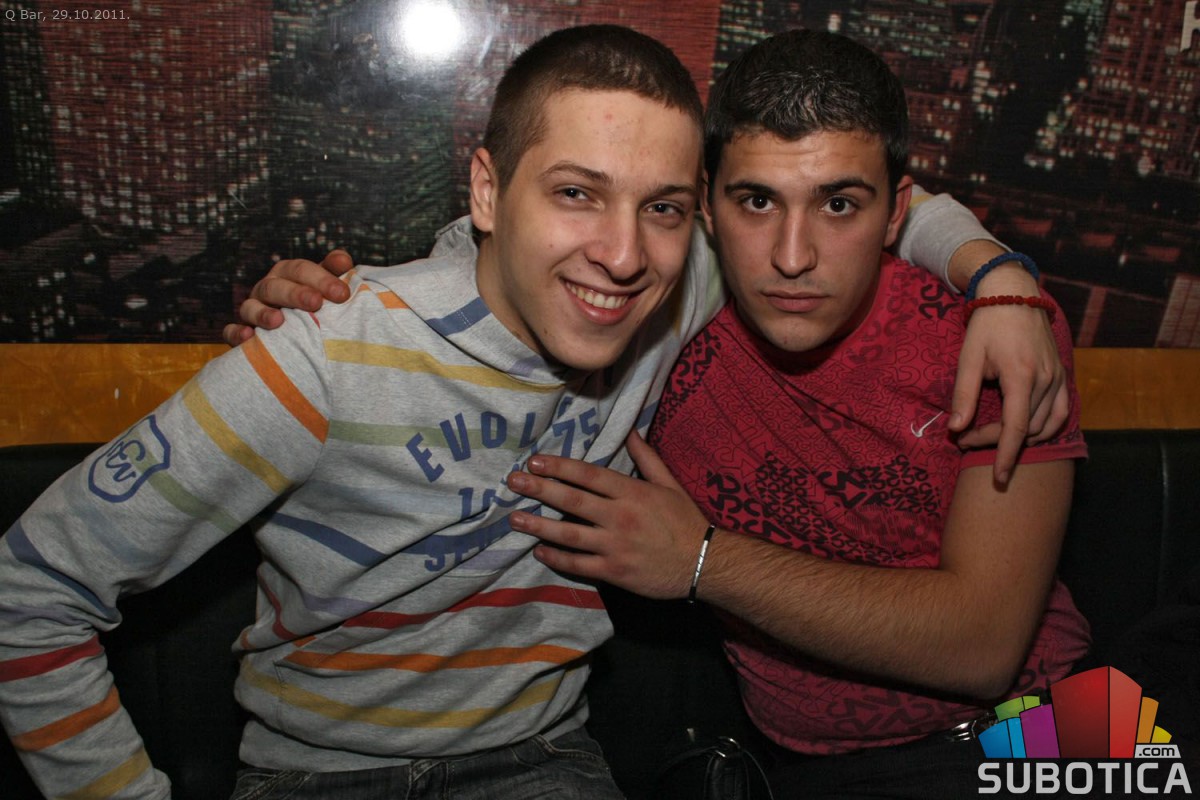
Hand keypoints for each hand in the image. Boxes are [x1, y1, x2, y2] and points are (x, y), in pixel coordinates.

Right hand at [222, 250, 354, 345]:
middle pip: (275, 286)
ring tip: (278, 321)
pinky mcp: (241, 332)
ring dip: (263, 313)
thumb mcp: (325, 285)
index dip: (321, 279)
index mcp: (287, 274)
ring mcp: (252, 310)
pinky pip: (231, 331)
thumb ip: (334, 272)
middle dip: (296, 294)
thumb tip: (344, 261)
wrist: (299, 333)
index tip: (342, 293)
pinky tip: (248, 337)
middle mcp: (267, 288)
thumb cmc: (315, 303)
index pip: (300, 270)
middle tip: (317, 302)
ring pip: (250, 307)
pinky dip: (236, 333)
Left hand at [505, 432, 710, 598]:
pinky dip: (556, 557)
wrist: (704, 563)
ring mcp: (615, 546)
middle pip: (571, 500)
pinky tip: (540, 550)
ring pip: (568, 534)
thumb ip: (647, 458)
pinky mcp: (614, 572)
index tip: (535, 461)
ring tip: (514, 519)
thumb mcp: (669, 484)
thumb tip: (631, 431)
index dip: (559, 467)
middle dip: (539, 489)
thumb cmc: (686, 521)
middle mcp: (619, 517)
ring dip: (538, 525)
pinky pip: (578, 564)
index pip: (588, 475)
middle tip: (513, 482)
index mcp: (632, 492)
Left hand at [949, 262, 1068, 483]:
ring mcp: (1058, 378)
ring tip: (990, 435)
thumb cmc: (987, 326)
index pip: (1016, 428)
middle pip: (1027, 429)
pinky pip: (1062, 412)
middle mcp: (1046, 380)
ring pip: (1045, 424)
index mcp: (1021, 376)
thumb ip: (964, 394)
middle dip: (998, 441)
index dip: (1006, 455)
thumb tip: (956, 429)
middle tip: (967, 438)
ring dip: (1020, 437)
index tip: (997, 476)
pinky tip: (1027, 432)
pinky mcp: (1062, 375)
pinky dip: (1047, 427)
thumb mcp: (969, 358)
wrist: (1014, 295)